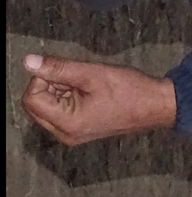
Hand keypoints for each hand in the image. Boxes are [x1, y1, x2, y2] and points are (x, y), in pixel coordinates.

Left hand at [21, 53, 176, 145]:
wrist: (157, 106)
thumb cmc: (130, 90)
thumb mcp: (93, 74)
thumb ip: (59, 68)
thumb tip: (29, 61)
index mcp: (66, 122)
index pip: (32, 98)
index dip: (42, 78)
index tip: (64, 69)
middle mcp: (64, 134)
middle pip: (36, 106)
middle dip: (49, 85)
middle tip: (76, 76)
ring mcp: (72, 134)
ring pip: (47, 108)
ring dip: (59, 91)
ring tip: (86, 84)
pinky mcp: (79, 131)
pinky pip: (59, 114)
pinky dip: (67, 98)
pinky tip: (88, 92)